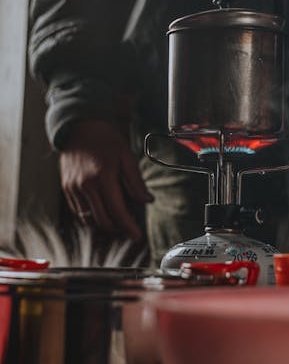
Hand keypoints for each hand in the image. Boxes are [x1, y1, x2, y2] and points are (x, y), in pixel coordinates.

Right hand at [59, 119, 153, 241]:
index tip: (136, 235)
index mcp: (103, 176)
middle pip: (102, 220)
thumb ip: (136, 181)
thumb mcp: (126, 156)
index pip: (117, 210)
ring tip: (116, 215)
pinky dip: (91, 215)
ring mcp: (73, 188)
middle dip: (117, 227)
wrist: (80, 128)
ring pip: (89, 219)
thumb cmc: (105, 140)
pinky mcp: (66, 189)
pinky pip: (79, 212)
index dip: (128, 226)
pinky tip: (102, 207)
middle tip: (129, 224)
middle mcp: (85, 185)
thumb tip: (147, 200)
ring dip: (104, 222)